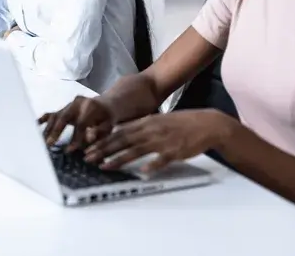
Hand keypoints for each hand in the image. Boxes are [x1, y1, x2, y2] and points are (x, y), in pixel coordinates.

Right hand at [39, 95, 116, 152]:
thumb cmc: (107, 119)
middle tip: (49, 144)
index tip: (70, 150)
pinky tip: (34, 127)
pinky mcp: (62, 109)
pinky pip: (50, 114)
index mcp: (90, 106)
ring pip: (55, 116)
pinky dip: (42, 121)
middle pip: (64, 117)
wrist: (106, 105)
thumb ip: (99, 132)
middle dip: (56, 131)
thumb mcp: (108, 125)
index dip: (75, 137)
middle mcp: (77, 103)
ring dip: (48, 129)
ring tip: (42, 141)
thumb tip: (89, 139)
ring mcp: (68, 105)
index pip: (81, 123)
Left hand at [83, 109, 232, 172]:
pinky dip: (152, 166)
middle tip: (88, 158)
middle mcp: (151, 130)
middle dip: (103, 150)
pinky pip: (161, 160)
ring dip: (119, 159)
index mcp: (146, 122)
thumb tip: (123, 133)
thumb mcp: (158, 121)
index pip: (119, 131)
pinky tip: (142, 173)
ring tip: (104, 167)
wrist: (207, 124)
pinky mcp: (175, 151)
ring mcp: (162, 141)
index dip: (103, 140)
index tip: (88, 148)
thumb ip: (141, 127)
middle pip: (122, 140)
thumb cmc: (181, 124)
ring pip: (136, 150)